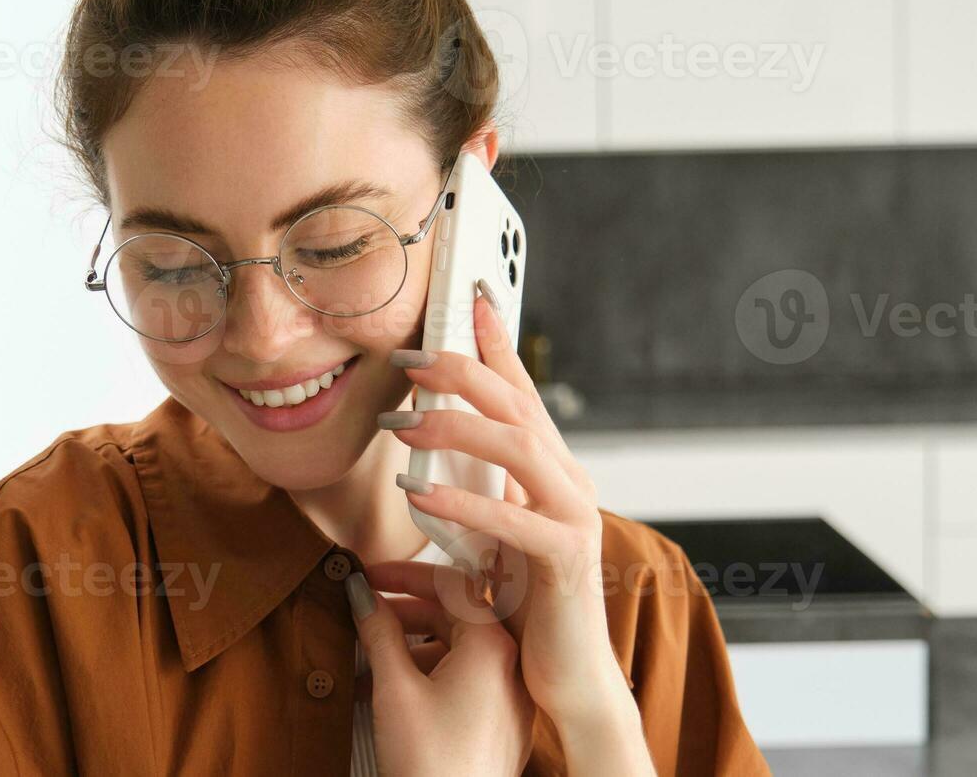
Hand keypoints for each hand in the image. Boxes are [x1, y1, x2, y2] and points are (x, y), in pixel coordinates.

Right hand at [350, 570, 532, 776]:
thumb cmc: (429, 762)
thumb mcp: (393, 687)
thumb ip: (378, 631)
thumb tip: (359, 591)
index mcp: (492, 646)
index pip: (451, 584)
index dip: (404, 574)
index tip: (367, 575)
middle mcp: (511, 664)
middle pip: (457, 614)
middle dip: (406, 610)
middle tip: (364, 610)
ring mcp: (512, 695)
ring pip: (460, 647)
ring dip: (415, 644)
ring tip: (370, 655)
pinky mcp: (505, 722)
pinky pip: (469, 678)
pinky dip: (432, 671)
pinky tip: (393, 687)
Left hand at [379, 284, 653, 773]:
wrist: (571, 677)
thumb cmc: (530, 610)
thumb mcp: (495, 543)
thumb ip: (472, 504)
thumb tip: (422, 478)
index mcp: (554, 473)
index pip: (524, 394)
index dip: (498, 345)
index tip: (470, 299)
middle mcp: (570, 484)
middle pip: (517, 405)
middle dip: (463, 371)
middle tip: (408, 357)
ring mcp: (573, 518)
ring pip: (518, 448)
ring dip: (456, 427)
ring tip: (403, 424)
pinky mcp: (563, 560)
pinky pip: (511, 519)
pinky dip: (463, 503)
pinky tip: (420, 495)